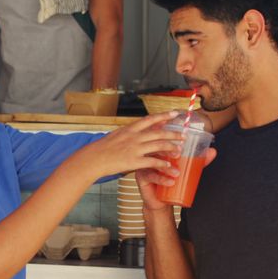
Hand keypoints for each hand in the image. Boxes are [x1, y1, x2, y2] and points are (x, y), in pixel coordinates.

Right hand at [66, 111, 184, 180]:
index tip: (175, 113)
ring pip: (158, 145)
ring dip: (171, 147)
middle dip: (173, 134)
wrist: (94, 158)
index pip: (150, 119)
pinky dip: (162, 163)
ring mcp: (134, 148)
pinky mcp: (134, 161)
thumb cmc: (104, 148)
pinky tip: (168, 165)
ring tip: (179, 150)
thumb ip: (129, 132)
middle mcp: (134, 136)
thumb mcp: (117, 134)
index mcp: (130, 129)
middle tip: (183, 135)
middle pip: (158, 133)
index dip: (164, 116)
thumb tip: (138, 129)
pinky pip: (152, 161)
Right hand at [136, 147, 217, 209]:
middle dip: (168, 150)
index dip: (170, 137)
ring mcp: (145, 165)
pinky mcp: (142, 177)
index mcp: (160, 150)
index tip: (181, 139)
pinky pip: (150, 175)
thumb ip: (199, 161)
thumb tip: (213, 151)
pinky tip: (170, 182)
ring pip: (154, 162)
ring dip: (166, 167)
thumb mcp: (186, 169)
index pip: (163, 140)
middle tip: (179, 155)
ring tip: (177, 174)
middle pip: (157, 149)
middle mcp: (150, 155)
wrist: (160, 201)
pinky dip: (161, 178)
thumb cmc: (171, 182)